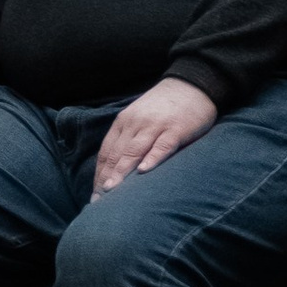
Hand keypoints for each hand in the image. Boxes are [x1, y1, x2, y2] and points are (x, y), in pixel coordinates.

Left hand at [93, 76, 217, 193]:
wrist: (192, 85)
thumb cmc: (165, 108)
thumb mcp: (140, 119)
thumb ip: (129, 139)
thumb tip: (116, 169)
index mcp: (124, 123)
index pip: (107, 152)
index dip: (99, 174)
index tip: (94, 196)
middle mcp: (135, 124)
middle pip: (116, 154)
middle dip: (105, 178)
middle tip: (98, 201)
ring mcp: (155, 126)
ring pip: (133, 151)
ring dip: (121, 172)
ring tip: (112, 190)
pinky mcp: (175, 129)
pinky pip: (162, 145)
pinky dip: (152, 158)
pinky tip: (143, 171)